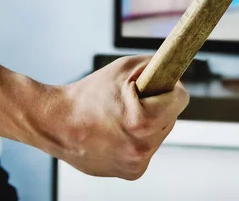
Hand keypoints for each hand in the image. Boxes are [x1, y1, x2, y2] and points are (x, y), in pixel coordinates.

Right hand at [33, 55, 188, 179]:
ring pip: (159, 134)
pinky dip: (137, 139)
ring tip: (121, 117)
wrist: (57, 123)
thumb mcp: (125, 68)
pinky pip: (147, 149)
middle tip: (133, 100)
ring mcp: (137, 163)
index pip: (181, 99)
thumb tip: (176, 73)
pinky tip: (118, 132)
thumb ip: (157, 66)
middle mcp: (142, 148)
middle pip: (171, 117)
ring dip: (148, 123)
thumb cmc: (88, 94)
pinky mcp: (132, 173)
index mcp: (143, 121)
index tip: (156, 83)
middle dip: (157, 106)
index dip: (169, 87)